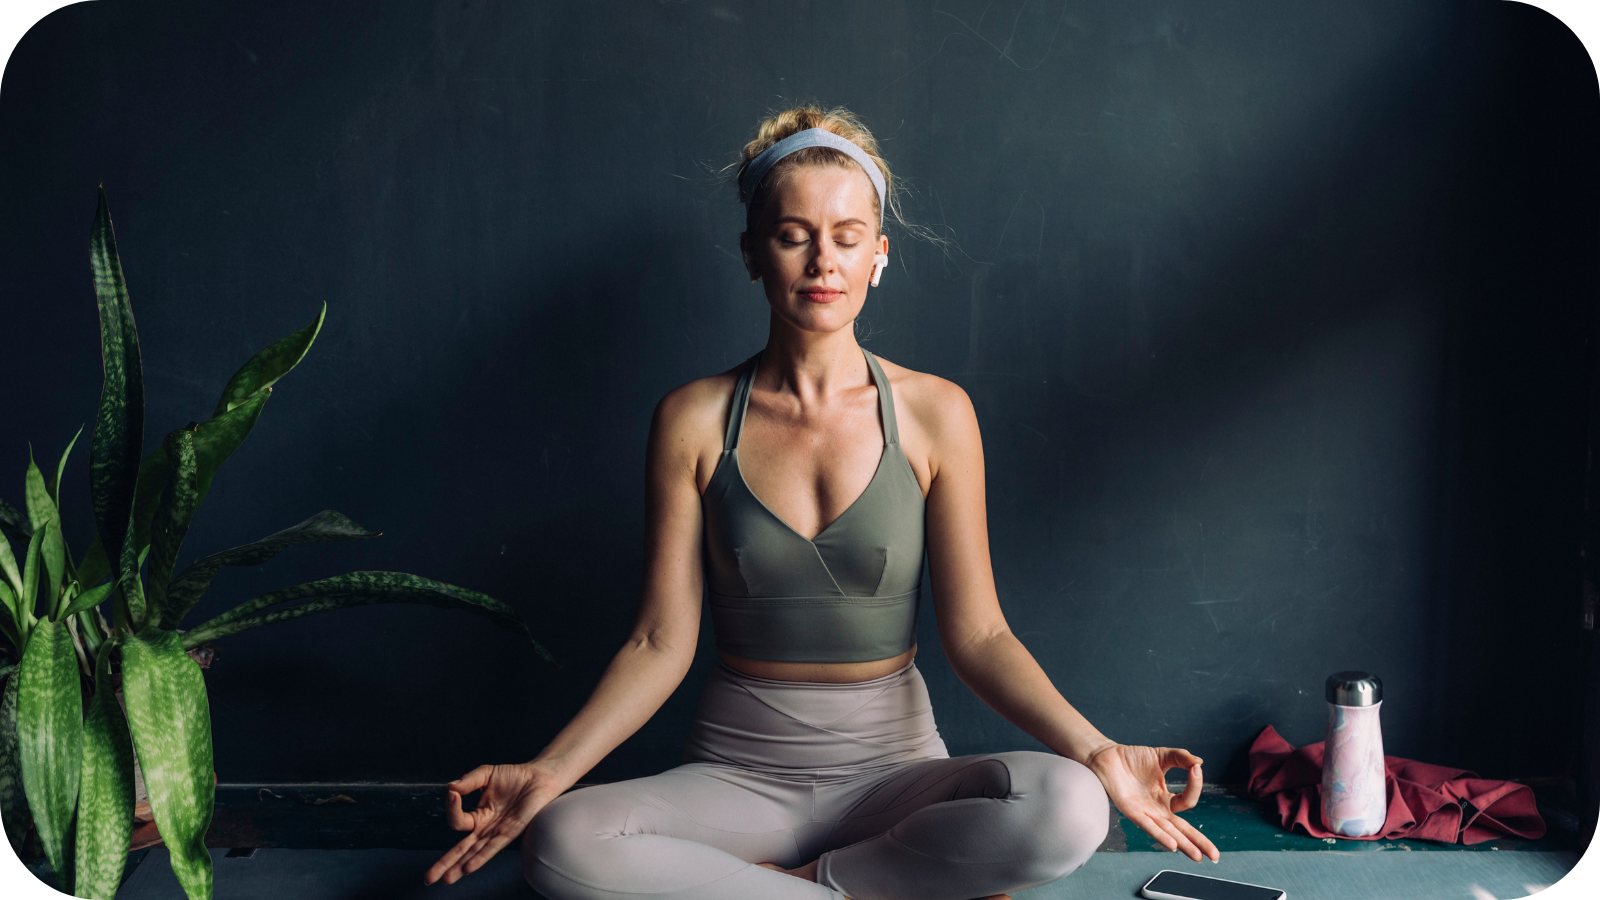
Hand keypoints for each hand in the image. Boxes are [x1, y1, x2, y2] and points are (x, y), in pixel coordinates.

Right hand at [423, 762, 564, 885]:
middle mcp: (486, 827)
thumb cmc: (514, 776)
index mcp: (479, 815)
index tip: (452, 794)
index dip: (452, 808)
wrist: (540, 777)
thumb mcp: (486, 774)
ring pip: (474, 853)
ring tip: (447, 879)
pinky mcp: (511, 832)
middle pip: (461, 849)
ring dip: (459, 866)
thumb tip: (450, 787)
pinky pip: (493, 847)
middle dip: (445, 863)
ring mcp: (497, 832)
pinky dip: (480, 858)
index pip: (458, 820)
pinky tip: (469, 868)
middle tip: (429, 878)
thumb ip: (468, 780)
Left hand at [1086, 743, 1219, 862]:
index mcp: (1164, 798)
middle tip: (1216, 856)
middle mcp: (1156, 809)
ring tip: (1198, 857)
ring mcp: (1144, 812)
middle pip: (1182, 829)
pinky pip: (1148, 826)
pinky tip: (1172, 845)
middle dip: (1199, 842)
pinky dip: (1160, 835)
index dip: (1195, 785)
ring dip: (1184, 845)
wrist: (1106, 755)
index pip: (1187, 801)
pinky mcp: (1130, 811)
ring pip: (1168, 832)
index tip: (1196, 769)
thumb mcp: (1162, 756)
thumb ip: (1181, 758)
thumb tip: (1200, 762)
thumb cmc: (1132, 758)